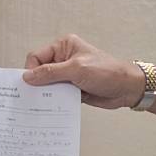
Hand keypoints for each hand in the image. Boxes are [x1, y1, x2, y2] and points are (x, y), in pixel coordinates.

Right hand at [22, 35, 145, 108]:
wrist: (127, 88)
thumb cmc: (107, 72)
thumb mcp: (76, 69)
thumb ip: (51, 73)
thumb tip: (28, 77)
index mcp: (63, 46)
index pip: (36, 57)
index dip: (32, 70)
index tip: (30, 85)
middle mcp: (63, 59)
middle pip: (40, 71)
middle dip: (38, 84)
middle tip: (33, 98)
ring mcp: (68, 74)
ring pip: (48, 85)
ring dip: (47, 94)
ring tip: (43, 105)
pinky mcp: (72, 88)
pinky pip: (57, 95)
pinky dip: (55, 101)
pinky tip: (53, 109)